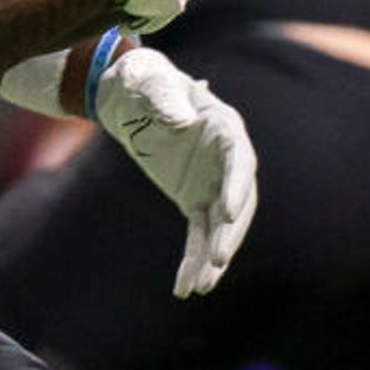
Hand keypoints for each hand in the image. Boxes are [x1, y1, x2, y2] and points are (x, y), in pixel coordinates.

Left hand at [93, 44, 257, 294]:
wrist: (130, 96)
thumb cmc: (143, 80)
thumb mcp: (150, 81)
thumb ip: (166, 97)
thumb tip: (182, 120)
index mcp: (223, 127)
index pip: (239, 161)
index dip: (237, 187)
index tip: (229, 213)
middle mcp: (226, 160)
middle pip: (238, 202)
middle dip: (229, 233)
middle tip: (218, 259)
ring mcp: (213, 183)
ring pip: (220, 228)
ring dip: (213, 258)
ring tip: (202, 287)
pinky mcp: (194, 201)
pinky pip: (199, 236)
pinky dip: (194, 262)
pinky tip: (185, 288)